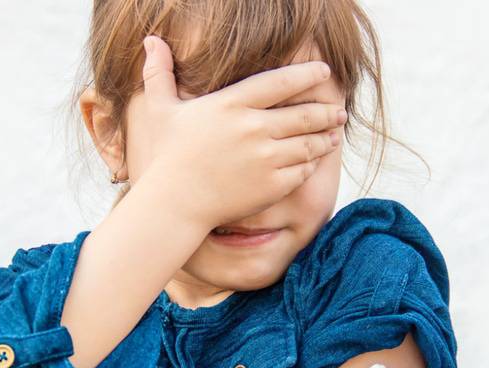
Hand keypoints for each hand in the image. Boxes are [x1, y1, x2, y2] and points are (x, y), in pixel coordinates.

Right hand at [138, 35, 346, 229]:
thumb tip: (150, 41)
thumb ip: (160, 74)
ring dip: (326, 137)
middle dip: (327, 110)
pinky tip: (316, 159)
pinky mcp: (272, 186)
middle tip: (338, 110)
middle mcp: (253, 128)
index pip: (282, 81)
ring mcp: (266, 158)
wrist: (175, 204)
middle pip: (305, 113)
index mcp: (231, 104)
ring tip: (334, 133)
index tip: (324, 71)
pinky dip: (312, 163)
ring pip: (309, 143)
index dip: (308, 74)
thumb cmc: (167, 157)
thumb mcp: (160, 110)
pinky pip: (303, 170)